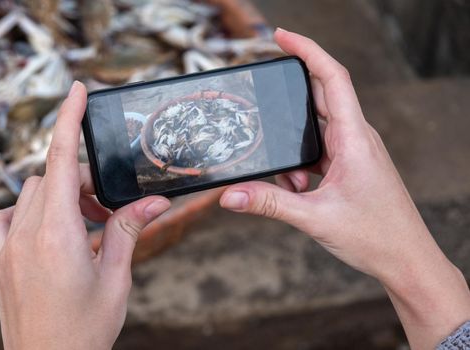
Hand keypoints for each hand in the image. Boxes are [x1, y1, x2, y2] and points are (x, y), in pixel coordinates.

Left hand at [0, 82, 169, 349]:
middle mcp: (26, 233)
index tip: (76, 90)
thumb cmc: (84, 330)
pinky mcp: (1, 258)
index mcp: (58, 234)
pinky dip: (35, 209)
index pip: (63, 161)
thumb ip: (128, 231)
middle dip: (83, 178)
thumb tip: (154, 202)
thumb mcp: (115, 278)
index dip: (69, 120)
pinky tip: (56, 230)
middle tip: (110, 205)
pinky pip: (12, 214)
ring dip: (61, 194)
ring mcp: (8, 246)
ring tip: (88, 223)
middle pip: (53, 177)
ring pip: (32, 192)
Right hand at [220, 29, 469, 347]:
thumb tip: (230, 196)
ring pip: (318, 130)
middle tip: (264, 100)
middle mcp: (357, 138)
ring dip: (296, 146)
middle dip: (291, 99)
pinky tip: (298, 189)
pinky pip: (321, 151)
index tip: (282, 37)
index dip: (307, 51)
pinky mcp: (352, 165)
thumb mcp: (313, 218)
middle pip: (321, 97)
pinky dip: (303, 164)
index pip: (331, 78)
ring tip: (291, 182)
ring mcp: (356, 151)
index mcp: (354, 139)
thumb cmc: (374, 236)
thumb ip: (268, 203)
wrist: (406, 260)